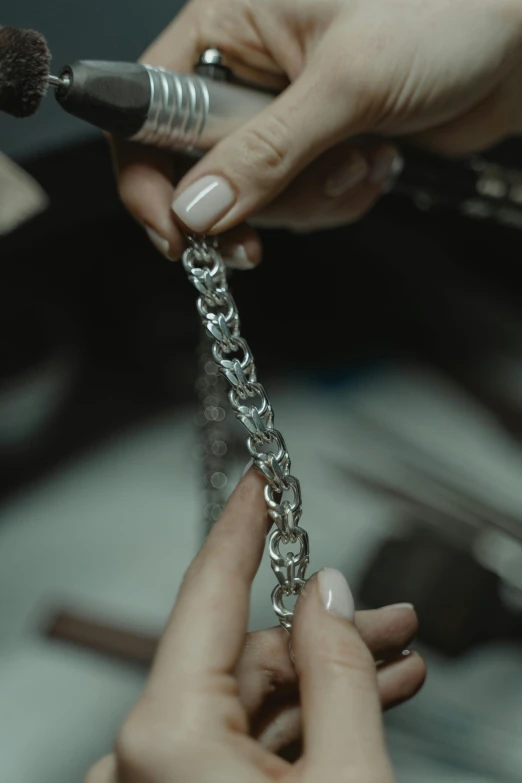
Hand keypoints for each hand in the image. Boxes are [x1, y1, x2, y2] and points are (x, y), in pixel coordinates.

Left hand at [85, 469, 424, 781]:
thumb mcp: (347, 781)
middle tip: (389, 617)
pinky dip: (299, 722)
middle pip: (243, 654)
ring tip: (393, 665)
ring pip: (248, 699)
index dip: (242, 525)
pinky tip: (356, 707)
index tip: (258, 480)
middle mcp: (141, 758)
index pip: (208, 591)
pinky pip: (242, 739)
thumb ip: (338, 677)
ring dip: (322, 682)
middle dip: (323, 634)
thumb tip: (329, 597)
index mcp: (165, 736)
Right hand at [113, 0, 521, 266]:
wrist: (515, 41)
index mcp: (226, 26)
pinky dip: (339, 197)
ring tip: (364, 154)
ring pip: (257, 199)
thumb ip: (265, 151)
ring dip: (315, 196)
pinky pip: (300, 204)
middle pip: (202, 173)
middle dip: (265, 196)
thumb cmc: (446, 12)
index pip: (145, 112)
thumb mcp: (346, 81)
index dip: (148, 179)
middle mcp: (244, 74)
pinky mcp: (315, 149)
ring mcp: (280, 118)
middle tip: (318, 179)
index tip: (175, 233)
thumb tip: (198, 208)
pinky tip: (376, 159)